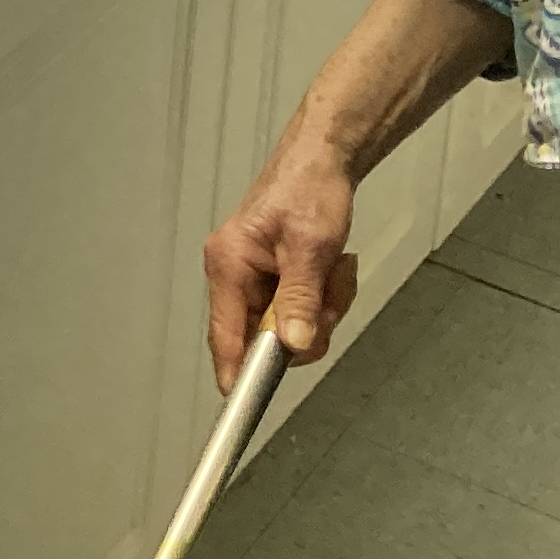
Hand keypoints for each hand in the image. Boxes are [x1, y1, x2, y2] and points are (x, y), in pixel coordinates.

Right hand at [203, 144, 360, 390]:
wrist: (325, 157)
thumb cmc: (310, 189)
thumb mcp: (311, 248)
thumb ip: (301, 299)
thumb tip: (293, 345)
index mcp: (228, 264)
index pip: (225, 333)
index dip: (235, 370)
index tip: (243, 401)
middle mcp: (234, 274)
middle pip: (265, 335)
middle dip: (306, 323)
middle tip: (328, 298)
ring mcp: (255, 276)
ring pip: (289, 324)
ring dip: (322, 306)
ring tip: (334, 270)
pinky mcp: (274, 276)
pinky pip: (300, 308)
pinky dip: (323, 295)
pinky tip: (333, 268)